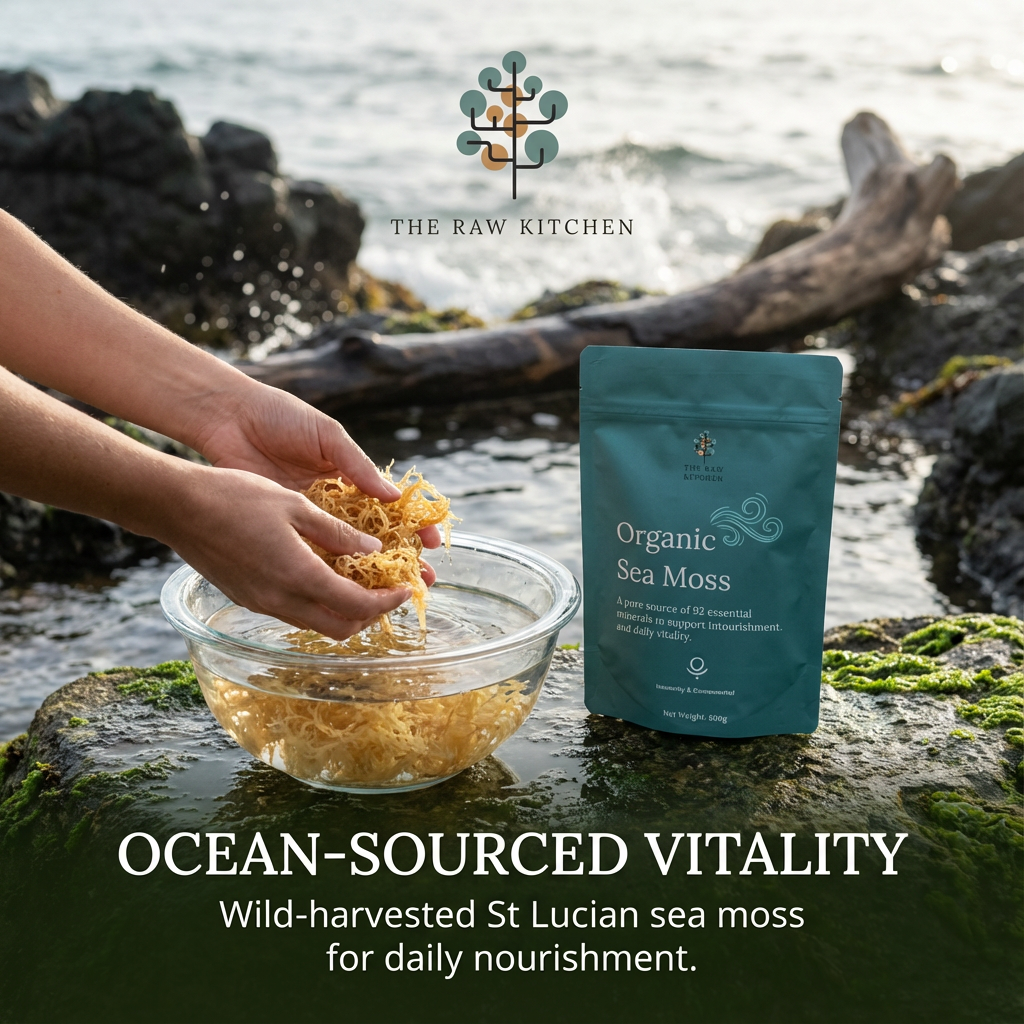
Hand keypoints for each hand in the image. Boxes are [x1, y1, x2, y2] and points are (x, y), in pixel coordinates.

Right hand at [164, 466, 414, 638]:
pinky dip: (317, 605)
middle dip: (370, 615)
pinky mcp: (247, 598)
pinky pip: (293, 613)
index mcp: (299, 575)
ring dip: (343, 612)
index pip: (357, 605)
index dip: (387, 601)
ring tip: (361, 585)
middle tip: (387, 592)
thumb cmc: (235, 497)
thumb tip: (373, 549)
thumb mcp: (295, 505)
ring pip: (315, 624)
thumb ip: (337, 532)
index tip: (405, 588)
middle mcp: (281, 599)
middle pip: (340, 628)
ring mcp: (261, 603)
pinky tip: (324, 578)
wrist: (176, 506)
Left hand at [191, 383, 439, 583]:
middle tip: (422, 579)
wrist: (229, 419)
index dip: (414, 525)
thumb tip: (394, 497)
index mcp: (350, 477)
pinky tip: (346, 590)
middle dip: (400, 558)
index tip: (432, 542)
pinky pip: (311, 554)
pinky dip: (329, 571)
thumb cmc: (281, 417)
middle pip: (375, 536)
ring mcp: (310, 517)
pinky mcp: (284, 528)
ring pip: (347, 551)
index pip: (391, 506)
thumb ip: (357, 465)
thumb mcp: (327, 435)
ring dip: (370, 573)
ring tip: (391, 594)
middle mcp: (335, 501)